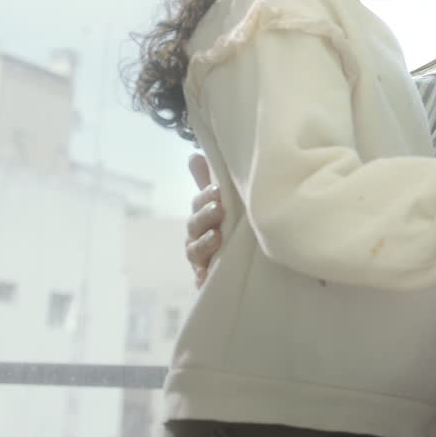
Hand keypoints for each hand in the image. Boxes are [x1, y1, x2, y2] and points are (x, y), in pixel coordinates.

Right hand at [186, 153, 224, 286]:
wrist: (242, 271)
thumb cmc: (229, 230)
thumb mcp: (223, 206)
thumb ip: (209, 182)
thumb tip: (194, 155)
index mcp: (203, 217)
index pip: (198, 204)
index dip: (205, 197)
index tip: (217, 190)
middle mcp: (197, 237)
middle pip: (194, 225)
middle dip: (205, 216)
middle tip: (219, 209)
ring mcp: (201, 260)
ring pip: (195, 250)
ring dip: (204, 243)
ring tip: (217, 237)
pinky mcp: (206, 280)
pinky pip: (201, 279)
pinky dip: (202, 276)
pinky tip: (206, 275)